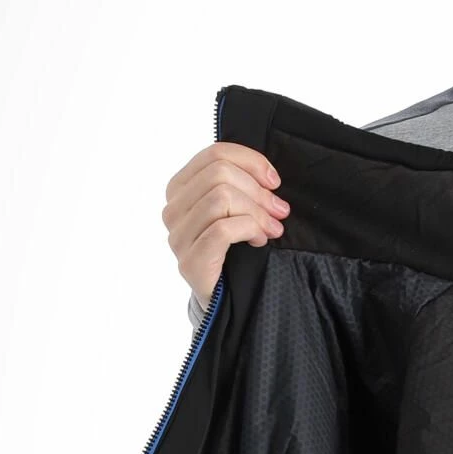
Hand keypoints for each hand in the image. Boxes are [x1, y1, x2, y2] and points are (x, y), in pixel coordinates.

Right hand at [162, 142, 290, 306]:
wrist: (223, 298)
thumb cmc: (232, 249)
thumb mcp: (235, 209)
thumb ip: (242, 186)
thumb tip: (270, 179)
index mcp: (180, 188)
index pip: (214, 154)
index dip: (251, 162)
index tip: (274, 182)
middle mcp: (173, 209)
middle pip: (219, 174)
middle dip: (258, 191)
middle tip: (279, 211)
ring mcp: (178, 236)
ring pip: (221, 198)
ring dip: (257, 212)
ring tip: (272, 229)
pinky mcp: (190, 261)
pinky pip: (223, 229)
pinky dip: (249, 229)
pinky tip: (259, 241)